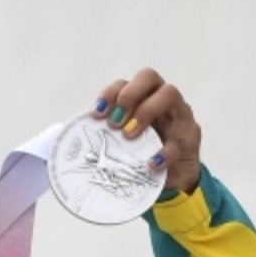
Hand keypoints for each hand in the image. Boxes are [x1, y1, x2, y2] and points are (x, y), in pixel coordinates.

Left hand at [90, 68, 201, 193]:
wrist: (171, 179)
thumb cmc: (141, 154)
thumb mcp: (120, 143)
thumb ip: (101, 134)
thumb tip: (64, 133)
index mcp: (141, 98)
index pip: (125, 82)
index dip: (109, 93)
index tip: (97, 115)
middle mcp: (162, 100)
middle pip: (149, 77)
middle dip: (129, 95)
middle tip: (115, 123)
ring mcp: (180, 114)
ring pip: (170, 94)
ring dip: (146, 111)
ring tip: (129, 136)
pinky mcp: (191, 137)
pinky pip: (181, 138)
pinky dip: (164, 151)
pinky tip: (150, 163)